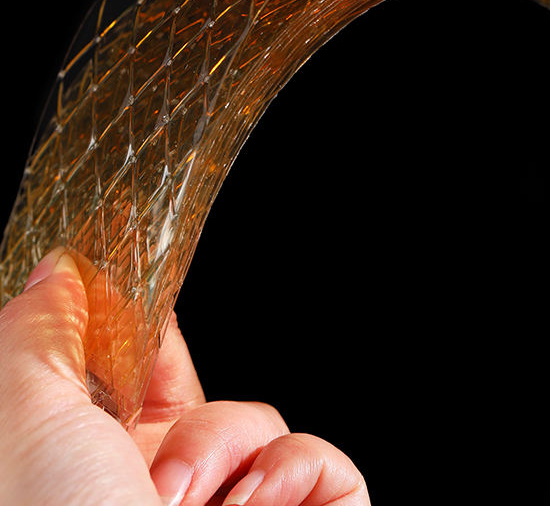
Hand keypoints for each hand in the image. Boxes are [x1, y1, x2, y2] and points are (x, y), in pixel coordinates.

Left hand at [0, 249, 369, 504]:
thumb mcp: (24, 422)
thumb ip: (38, 334)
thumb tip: (53, 269)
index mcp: (90, 467)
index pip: (132, 378)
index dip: (146, 335)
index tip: (151, 296)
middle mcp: (160, 495)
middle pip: (201, 398)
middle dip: (190, 412)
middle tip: (154, 456)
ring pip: (260, 424)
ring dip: (226, 452)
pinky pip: (317, 461)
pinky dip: (291, 479)